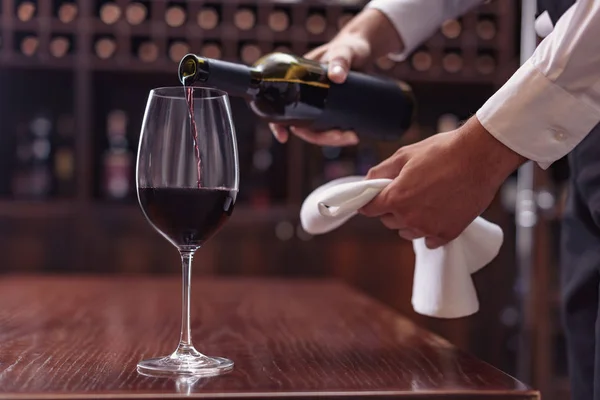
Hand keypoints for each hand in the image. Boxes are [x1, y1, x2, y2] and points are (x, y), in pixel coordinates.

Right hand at [270, 8, 402, 145]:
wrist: (365, 50)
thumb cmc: (350, 46)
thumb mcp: (345, 51)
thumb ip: (340, 60)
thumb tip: (336, 76)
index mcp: (298, 81)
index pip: (280, 107)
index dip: (278, 124)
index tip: (283, 137)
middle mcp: (306, 95)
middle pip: (302, 126)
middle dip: (320, 137)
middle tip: (344, 136)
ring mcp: (319, 104)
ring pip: (317, 130)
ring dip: (331, 138)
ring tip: (352, 136)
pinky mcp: (333, 109)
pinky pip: (329, 126)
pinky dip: (338, 134)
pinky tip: (352, 134)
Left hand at [358, 117, 526, 247]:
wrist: (480, 156)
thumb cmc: (443, 152)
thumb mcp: (404, 155)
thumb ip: (380, 171)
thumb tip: (367, 182)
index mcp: (396, 198)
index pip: (369, 209)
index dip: (370, 202)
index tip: (374, 199)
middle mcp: (409, 218)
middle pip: (388, 221)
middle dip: (392, 208)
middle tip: (407, 191)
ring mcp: (429, 228)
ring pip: (407, 232)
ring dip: (410, 220)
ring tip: (426, 200)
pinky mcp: (448, 233)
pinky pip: (430, 241)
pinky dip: (430, 230)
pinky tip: (438, 214)